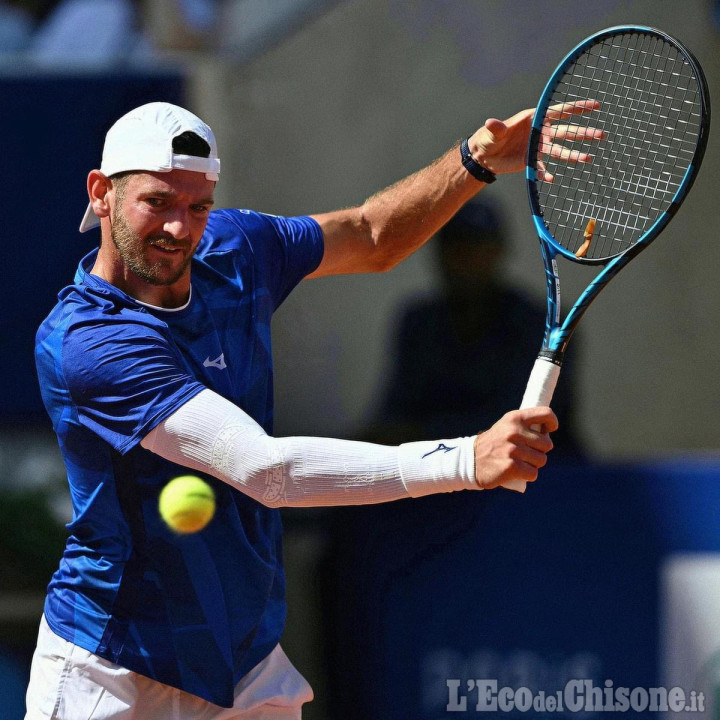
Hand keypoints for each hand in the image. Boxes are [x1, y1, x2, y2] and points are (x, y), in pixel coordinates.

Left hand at [467, 100, 603, 179]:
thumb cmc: (487, 138)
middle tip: (601, 135)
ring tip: (587, 158)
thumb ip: (496, 128)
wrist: (482, 156)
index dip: (578, 107)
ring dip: (573, 154)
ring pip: (559, 150)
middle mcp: (539, 131)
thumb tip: (492, 124)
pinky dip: (545, 173)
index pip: (560, 111)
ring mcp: (537, 146)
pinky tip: (551, 179)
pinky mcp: (530, 161)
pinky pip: (541, 167)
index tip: (596, 105)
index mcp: (534, 118)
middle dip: (583, 133)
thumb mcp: (491, 132)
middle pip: (565, 131)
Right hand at [473, 407, 558, 489]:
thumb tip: (548, 430)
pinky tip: (517, 472)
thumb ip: (525, 426)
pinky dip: (528, 475)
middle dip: (539, 451)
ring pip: (541, 460)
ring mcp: (513, 450)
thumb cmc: (494, 444)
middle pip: (547, 444)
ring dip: (533, 464)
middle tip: (526, 452)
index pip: (546, 414)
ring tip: (519, 462)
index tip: (549, 430)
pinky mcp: (511, 467)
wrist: (471, 460)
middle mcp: (514, 432)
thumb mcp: (506, 426)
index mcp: (515, 418)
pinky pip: (533, 473)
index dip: (552, 422)